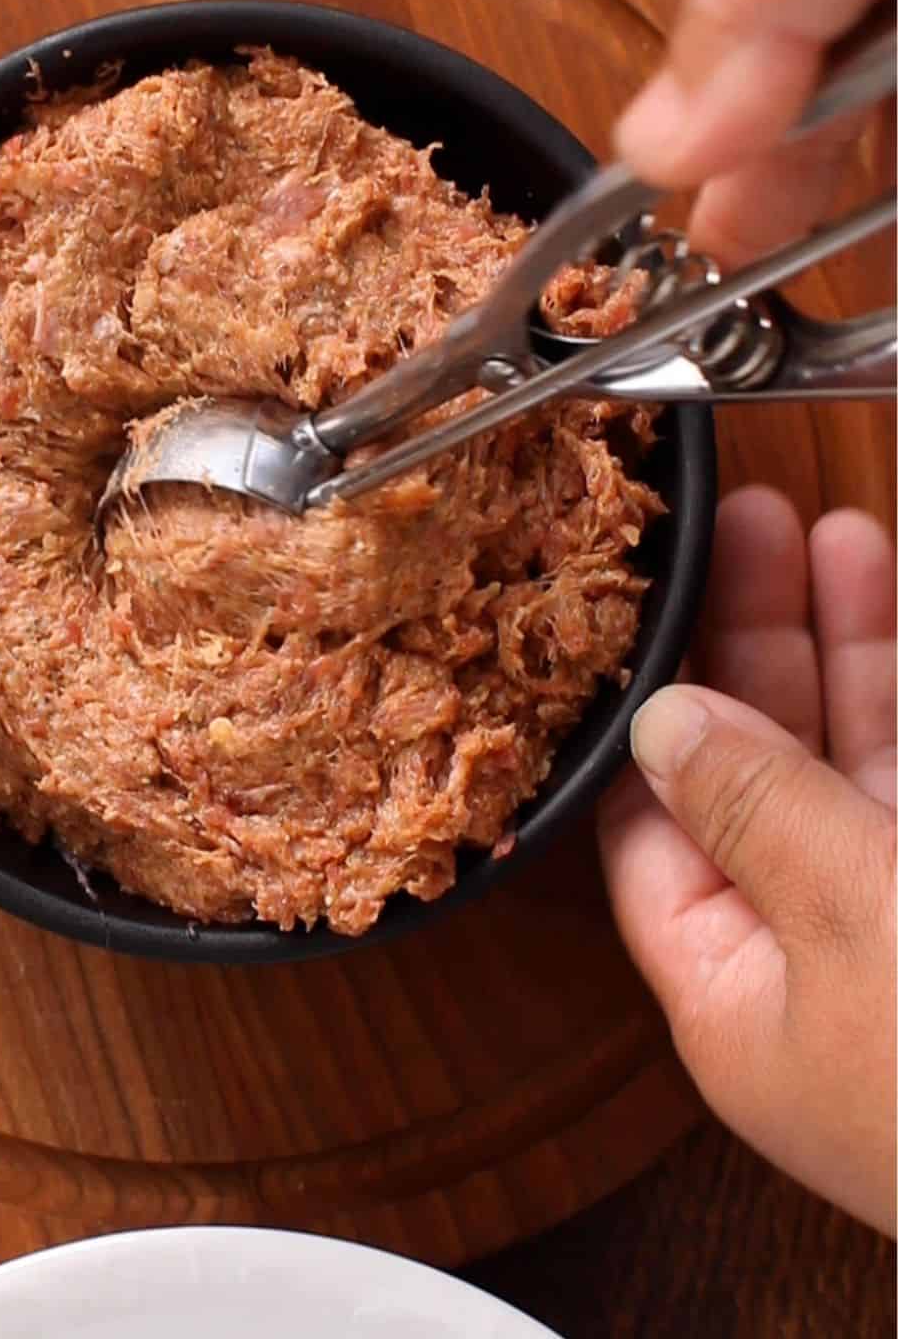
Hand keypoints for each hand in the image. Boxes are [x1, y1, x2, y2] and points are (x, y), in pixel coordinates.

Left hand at [599, 485, 895, 1233]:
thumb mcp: (855, 922)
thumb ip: (761, 812)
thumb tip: (660, 722)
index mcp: (738, 996)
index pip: (654, 830)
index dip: (658, 709)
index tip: (661, 601)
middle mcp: (822, 964)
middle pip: (768, 773)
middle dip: (767, 640)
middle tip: (759, 524)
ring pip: (868, 764)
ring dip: (858, 649)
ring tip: (842, 537)